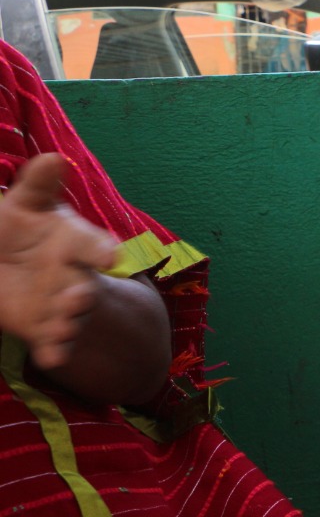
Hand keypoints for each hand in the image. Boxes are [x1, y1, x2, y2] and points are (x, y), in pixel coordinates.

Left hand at [0, 154, 116, 370]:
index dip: (102, 249)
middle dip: (83, 294)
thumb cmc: (24, 229)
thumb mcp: (26, 206)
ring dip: (69, 323)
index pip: (93, 246)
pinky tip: (51, 359)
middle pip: (84, 287)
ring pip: (71, 318)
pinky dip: (55, 351)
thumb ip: (39, 186)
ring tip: (64, 326)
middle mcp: (74, 277)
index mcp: (74, 244)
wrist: (11, 264)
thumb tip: (54, 157)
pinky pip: (54, 344)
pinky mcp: (44, 329)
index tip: (111, 255)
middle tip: (79, 297)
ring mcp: (61, 305)